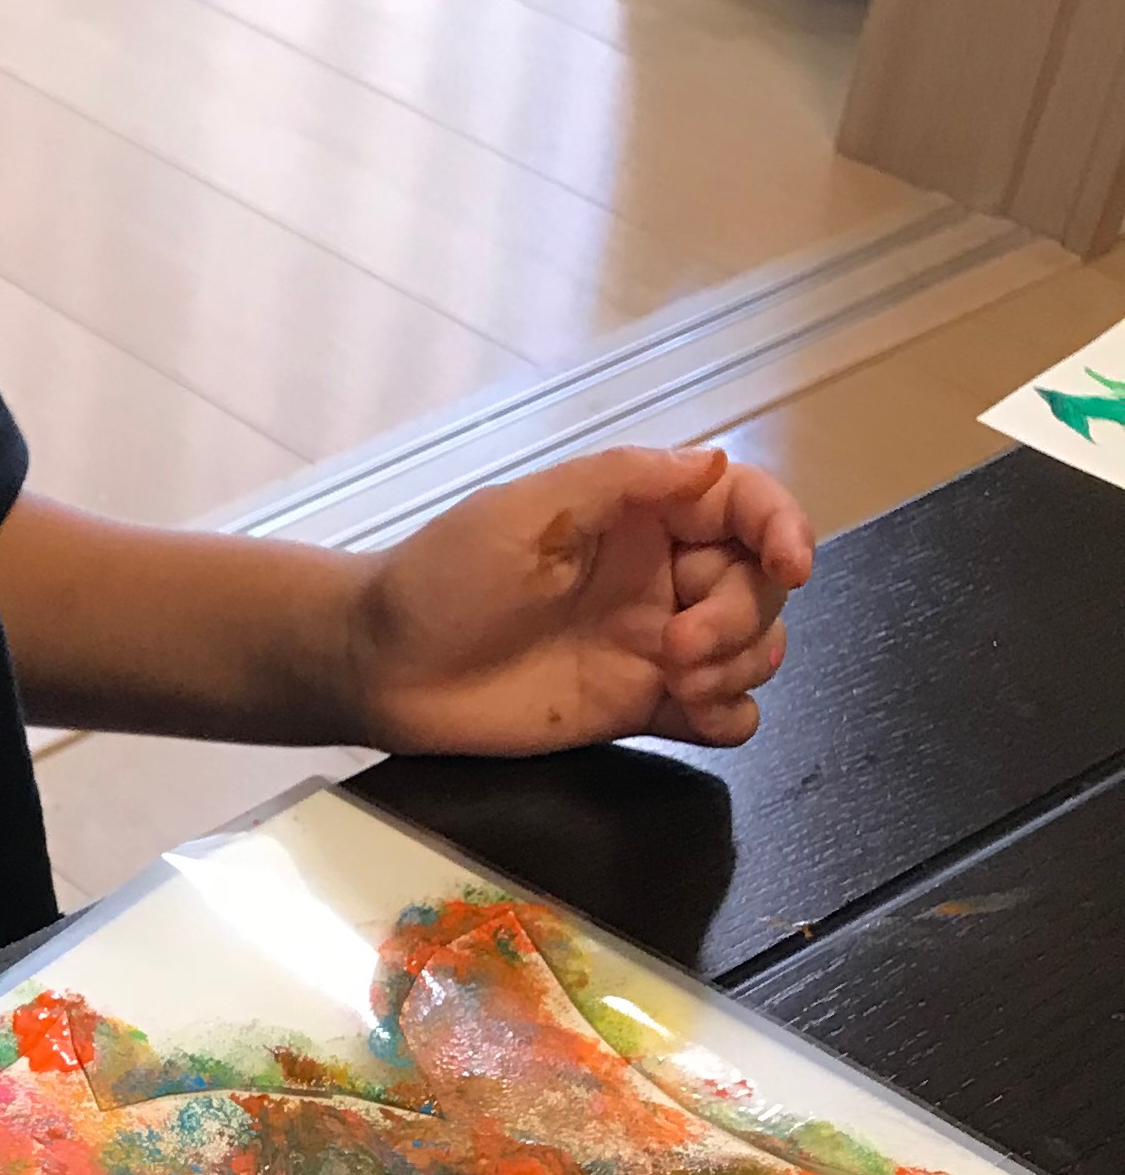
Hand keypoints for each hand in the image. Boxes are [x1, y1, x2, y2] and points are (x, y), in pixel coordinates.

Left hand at [349, 446, 814, 757]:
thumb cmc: (438, 578)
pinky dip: (732, 716)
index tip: (792, 563)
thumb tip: (712, 459)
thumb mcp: (522, 513)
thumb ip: (620, 482)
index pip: (743, 505)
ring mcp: (652, 644)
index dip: (785, 526)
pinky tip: (700, 716)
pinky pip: (720, 712)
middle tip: (677, 649)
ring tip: (679, 682)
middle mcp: (657, 575)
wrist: (382, 668)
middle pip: (758, 584)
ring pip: (754, 647)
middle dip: (742, 615)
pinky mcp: (637, 706)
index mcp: (638, 516)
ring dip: (743, 664)